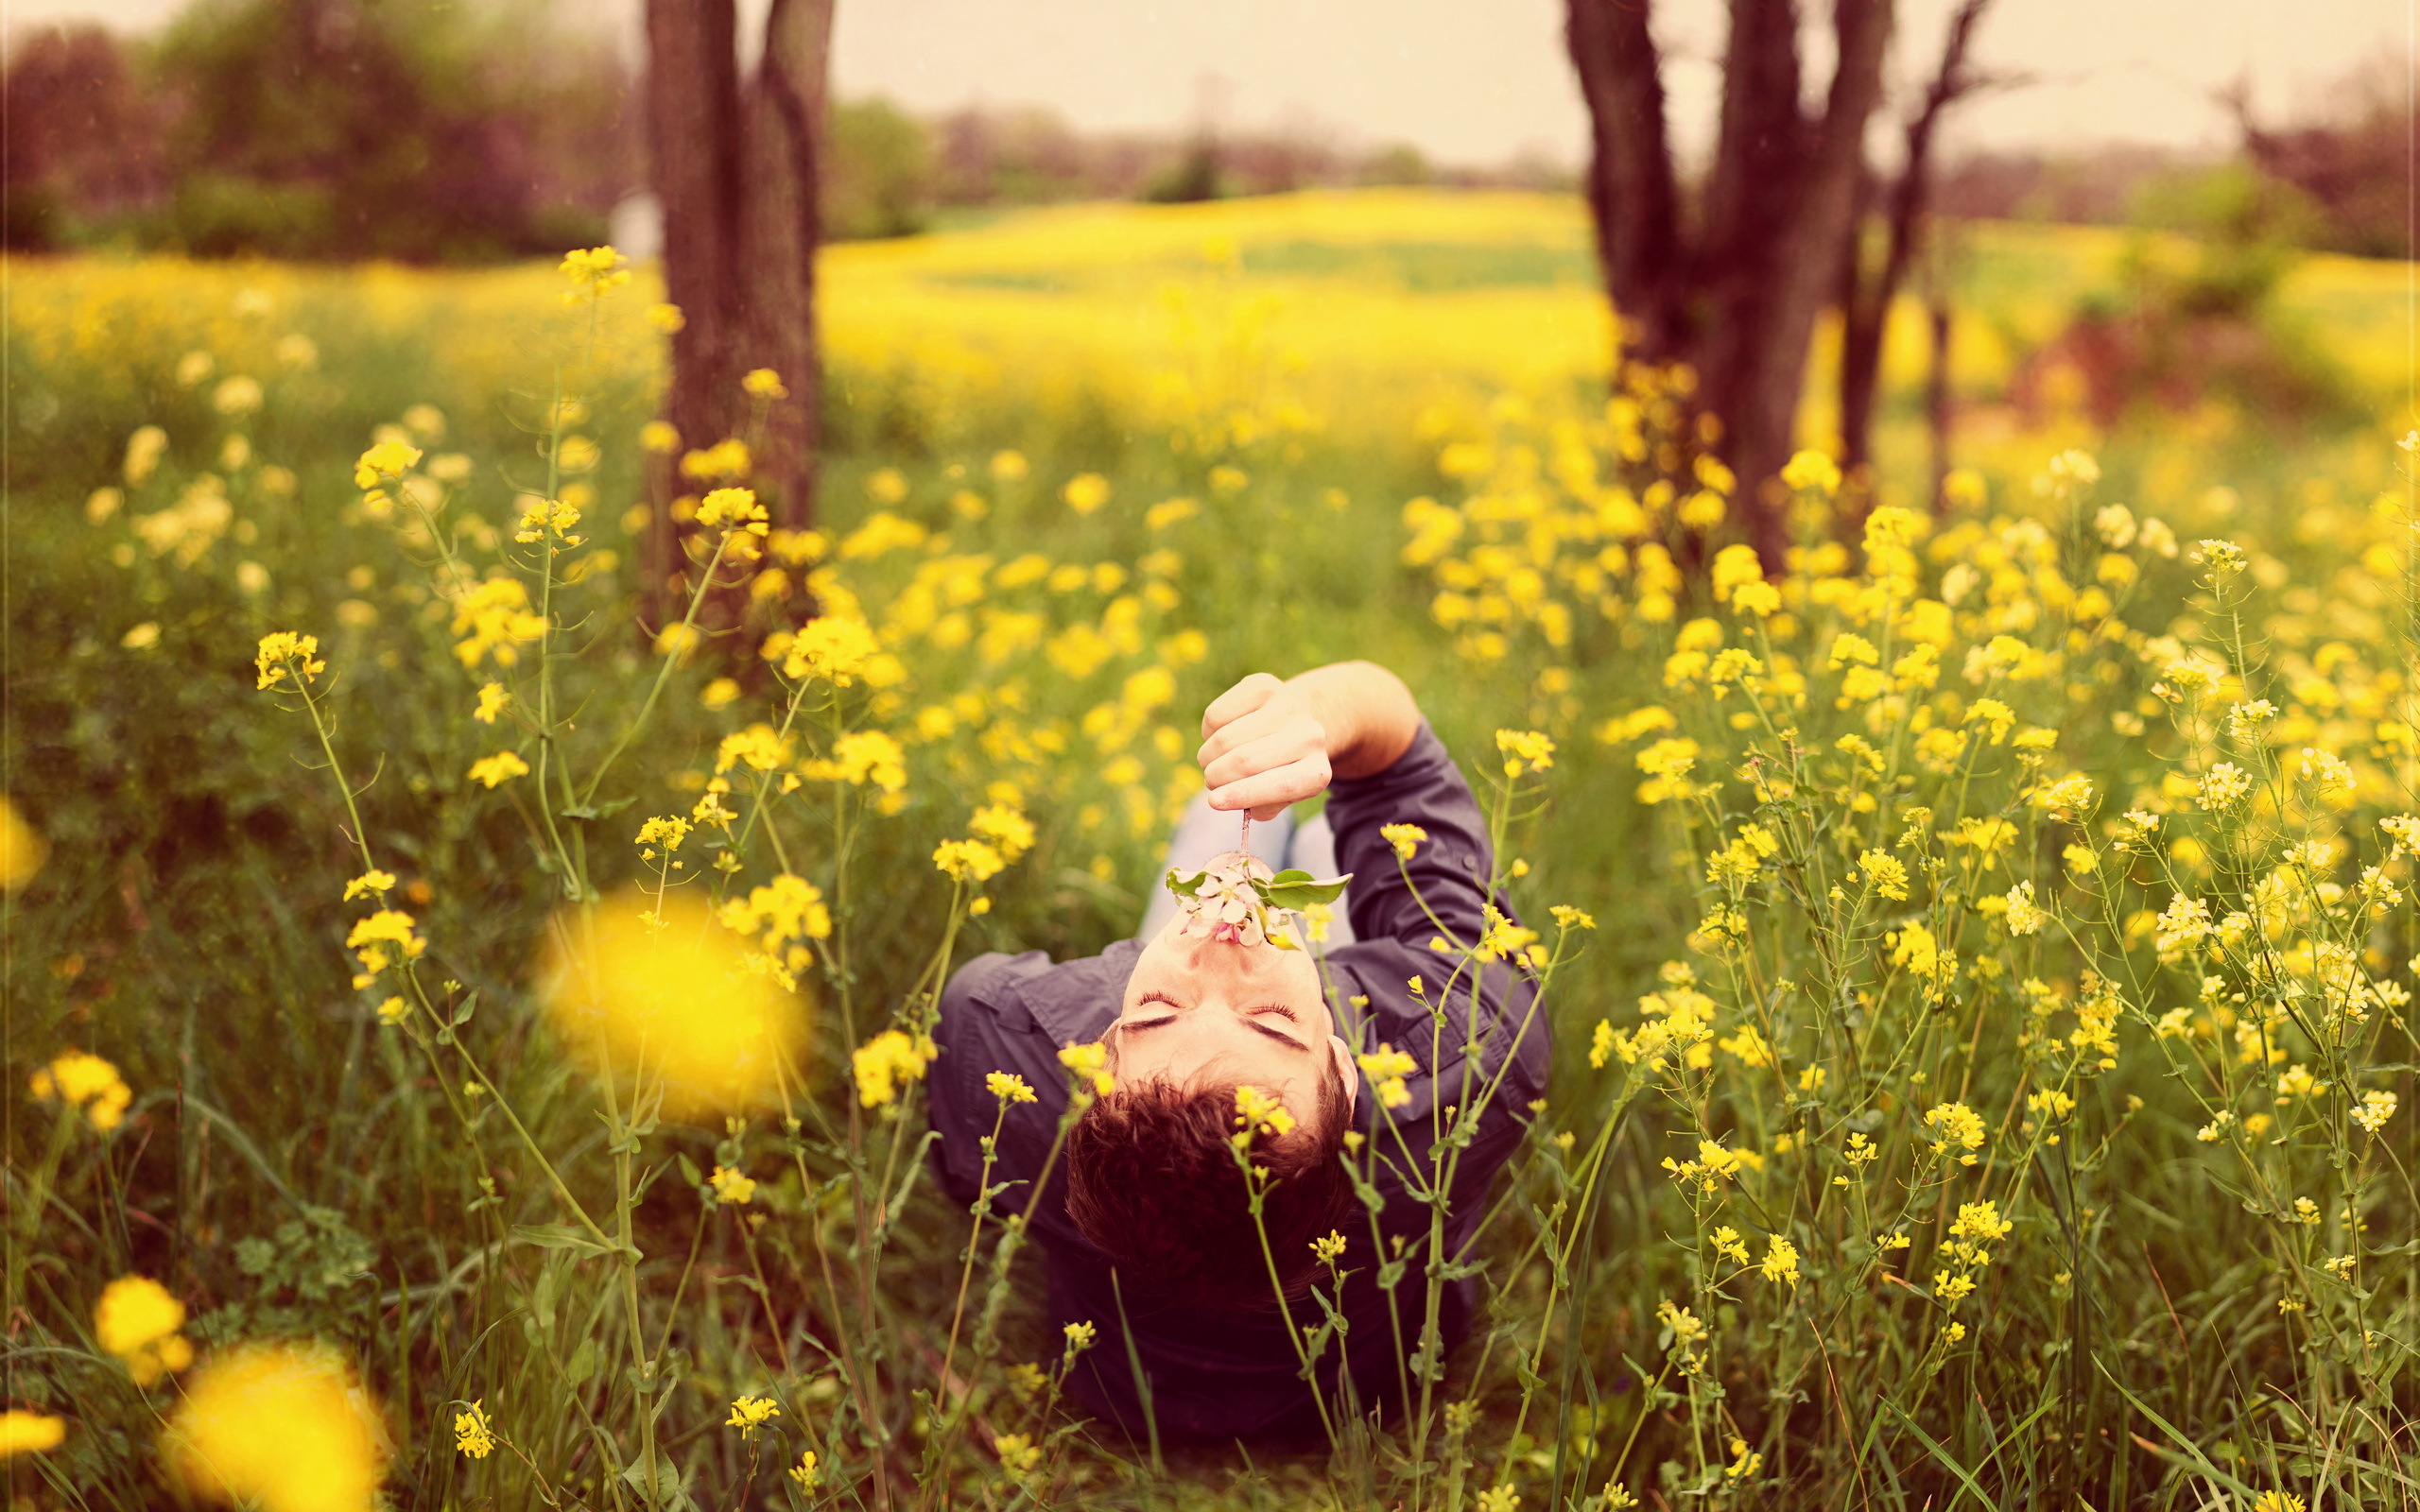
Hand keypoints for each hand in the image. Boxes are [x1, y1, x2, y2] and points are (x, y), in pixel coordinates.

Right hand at [1196, 673, 1335, 821]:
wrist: (1296, 724)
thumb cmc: (1280, 770)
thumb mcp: (1277, 797)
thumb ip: (1254, 805)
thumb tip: (1221, 798)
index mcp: (1317, 771)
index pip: (1280, 785)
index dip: (1242, 795)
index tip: (1213, 801)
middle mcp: (1309, 735)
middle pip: (1246, 760)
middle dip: (1216, 776)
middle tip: (1211, 782)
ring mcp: (1287, 706)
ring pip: (1225, 737)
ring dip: (1208, 756)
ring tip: (1215, 761)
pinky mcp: (1263, 685)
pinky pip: (1216, 715)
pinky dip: (1208, 732)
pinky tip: (1222, 734)